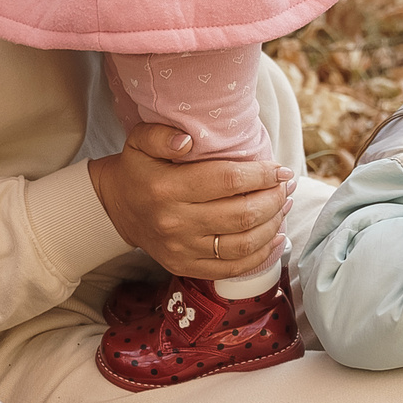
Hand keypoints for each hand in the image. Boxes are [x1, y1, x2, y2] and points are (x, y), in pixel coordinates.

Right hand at [88, 122, 294, 278]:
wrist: (116, 208)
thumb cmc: (137, 170)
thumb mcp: (139, 141)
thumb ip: (161, 134)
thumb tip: (188, 141)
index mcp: (166, 188)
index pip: (227, 181)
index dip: (261, 175)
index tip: (281, 169)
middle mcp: (174, 222)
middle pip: (241, 215)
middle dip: (273, 199)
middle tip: (287, 186)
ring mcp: (181, 249)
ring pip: (242, 244)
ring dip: (272, 225)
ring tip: (284, 206)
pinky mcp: (185, 267)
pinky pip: (232, 268)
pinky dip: (261, 255)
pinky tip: (276, 237)